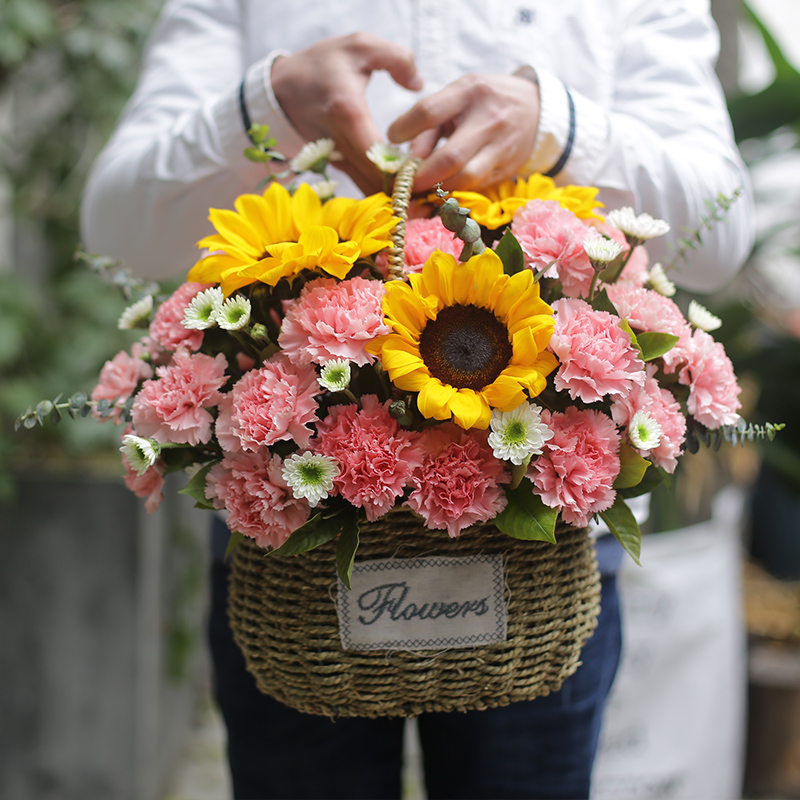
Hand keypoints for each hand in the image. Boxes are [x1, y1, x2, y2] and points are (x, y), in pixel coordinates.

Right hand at [271, 33, 422, 193]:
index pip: (377, 155)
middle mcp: (339, 140)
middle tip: (433, 195)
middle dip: (403, 190)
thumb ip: (397, 59)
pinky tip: (405, 194)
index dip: (402, 170)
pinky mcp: (337, 165)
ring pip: (367, 188)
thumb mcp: (361, 46)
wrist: (282, 88)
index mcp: (348, 111)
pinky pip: (361, 184)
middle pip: (374, 179)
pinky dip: (382, 192)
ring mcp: (336, 157)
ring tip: (423, 201)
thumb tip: (418, 84)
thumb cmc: (323, 64)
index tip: (428, 173)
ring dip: (394, 196)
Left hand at [387, 73, 539, 191]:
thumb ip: (430, 124)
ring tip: (421, 192)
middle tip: (405, 184)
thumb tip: (409, 160)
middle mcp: (489, 119)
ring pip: (465, 179)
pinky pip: (475, 187)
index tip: (391, 138)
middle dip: (422, 177)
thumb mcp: (458, 97)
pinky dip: (455, 193)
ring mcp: (501, 147)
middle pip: (450, 158)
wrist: (537, 110)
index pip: (429, 111)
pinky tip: (441, 193)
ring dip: (438, 190)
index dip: (405, 128)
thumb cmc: (485, 102)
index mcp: (470, 92)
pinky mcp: (506, 169)